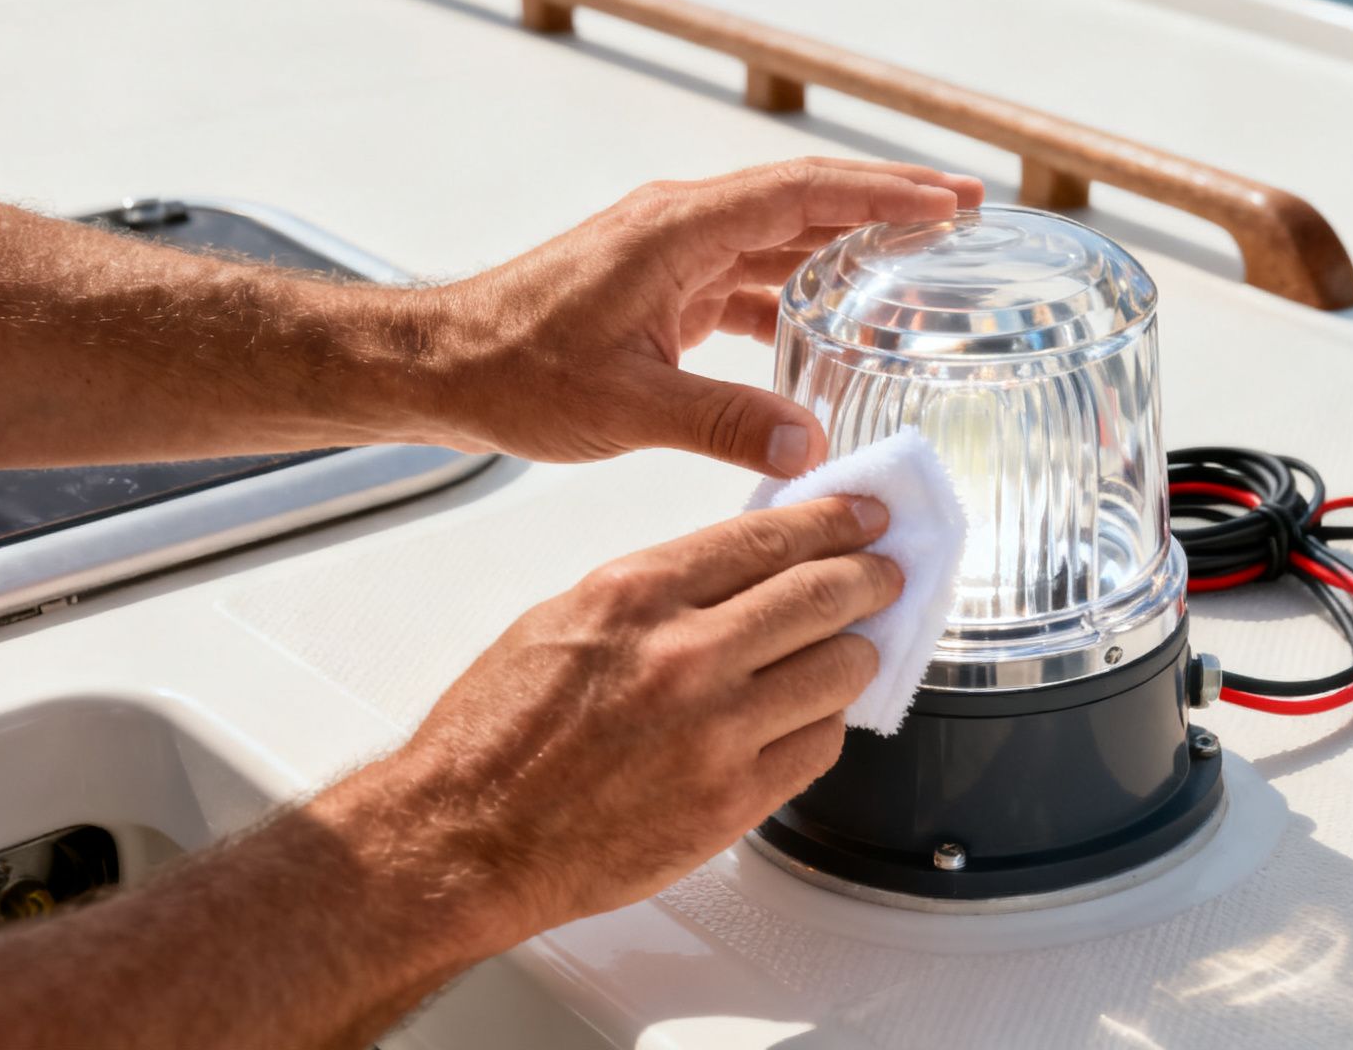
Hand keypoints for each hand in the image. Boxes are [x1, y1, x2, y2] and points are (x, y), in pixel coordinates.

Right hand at [370, 494, 900, 948]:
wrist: (464, 836)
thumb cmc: (497, 733)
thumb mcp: (567, 618)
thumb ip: (660, 591)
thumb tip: (740, 569)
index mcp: (639, 595)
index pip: (770, 538)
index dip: (835, 521)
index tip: (864, 517)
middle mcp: (687, 655)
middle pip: (823, 596)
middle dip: (870, 578)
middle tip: (888, 574)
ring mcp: (717, 732)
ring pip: (838, 671)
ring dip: (855, 654)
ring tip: (853, 649)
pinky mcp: (732, 801)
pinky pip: (818, 747)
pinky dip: (824, 725)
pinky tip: (811, 716)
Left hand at [425, 158, 982, 475]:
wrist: (441, 368)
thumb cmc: (513, 371)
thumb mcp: (627, 405)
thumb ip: (724, 421)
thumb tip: (807, 445)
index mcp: (678, 231)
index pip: (803, 194)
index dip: (882, 194)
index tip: (948, 201)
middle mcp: (681, 227)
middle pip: (805, 202)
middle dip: (886, 207)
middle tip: (964, 215)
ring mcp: (672, 254)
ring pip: (781, 240)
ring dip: (849, 251)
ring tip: (921, 266)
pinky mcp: (663, 287)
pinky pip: (751, 277)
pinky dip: (801, 293)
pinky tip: (837, 329)